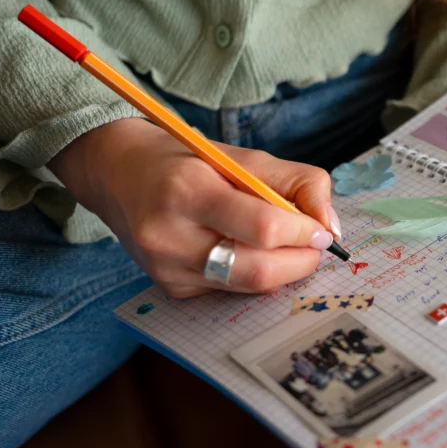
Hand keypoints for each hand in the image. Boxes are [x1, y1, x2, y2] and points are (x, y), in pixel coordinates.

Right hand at [50, 118, 340, 297]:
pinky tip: (246, 253)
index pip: (264, 227)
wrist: (116, 173)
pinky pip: (228, 291)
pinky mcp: (169, 288)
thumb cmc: (187, 160)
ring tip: (288, 248)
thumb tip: (330, 227)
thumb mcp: (244, 156)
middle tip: (314, 246)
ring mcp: (165, 268)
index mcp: (189, 190)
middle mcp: (170, 235)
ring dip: (281, 272)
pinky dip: (251, 276)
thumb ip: (298, 183)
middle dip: (300, 262)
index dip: (304, 233)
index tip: (321, 231)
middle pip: (258, 270)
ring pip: (246, 287)